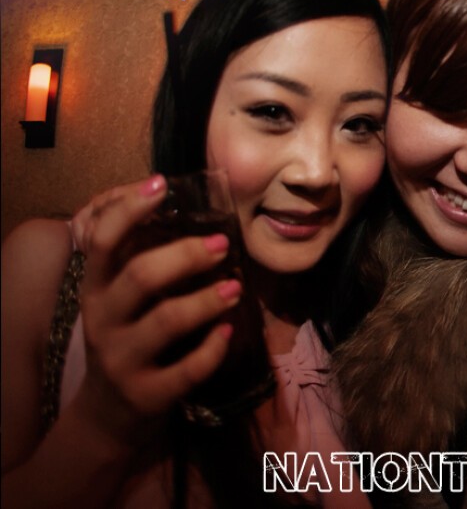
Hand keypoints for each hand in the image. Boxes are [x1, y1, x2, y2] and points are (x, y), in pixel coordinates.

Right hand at [71, 175, 240, 444]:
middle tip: (222, 245)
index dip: (129, 210)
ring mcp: (122, 361)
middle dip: (185, 256)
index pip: (102, 241)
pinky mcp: (146, 395)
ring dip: (206, 300)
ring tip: (235, 288)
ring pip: (166, 321)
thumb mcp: (122, 303)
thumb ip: (143, 264)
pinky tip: (229, 332)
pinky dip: (213, 349)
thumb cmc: (128, 340)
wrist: (108, 416)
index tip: (161, 185)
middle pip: (140, 277)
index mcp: (96, 290)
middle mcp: (103, 321)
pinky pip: (187, 370)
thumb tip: (190, 213)